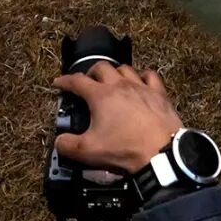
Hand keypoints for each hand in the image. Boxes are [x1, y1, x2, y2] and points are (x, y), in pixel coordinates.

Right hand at [54, 62, 182, 173]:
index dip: (65, 81)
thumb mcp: (89, 151)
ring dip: (114, 72)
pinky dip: (142, 76)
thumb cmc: (125, 149)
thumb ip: (67, 145)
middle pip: (101, 67)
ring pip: (125, 68)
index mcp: (100, 96)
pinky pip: (150, 76)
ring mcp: (141, 87)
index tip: (59, 82)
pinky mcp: (159, 93)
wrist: (161, 152)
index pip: (77, 81)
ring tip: (111, 81)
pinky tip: (140, 82)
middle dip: (90, 72)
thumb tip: (59, 142)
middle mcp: (120, 85)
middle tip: (87, 82)